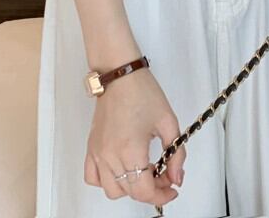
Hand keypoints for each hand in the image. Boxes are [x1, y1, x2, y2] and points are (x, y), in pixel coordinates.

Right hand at [84, 66, 185, 206]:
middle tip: (164, 174)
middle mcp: (110, 155)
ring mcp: (98, 152)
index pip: (144, 191)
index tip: (172, 188)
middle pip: (130, 192)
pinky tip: (120, 170)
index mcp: (130, 149)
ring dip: (129, 187)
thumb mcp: (168, 122)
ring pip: (112, 189)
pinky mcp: (92, 147)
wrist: (120, 74)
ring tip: (143, 171)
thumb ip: (176, 153)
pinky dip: (106, 180)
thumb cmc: (141, 90)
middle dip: (152, 188)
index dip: (162, 195)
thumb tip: (176, 177)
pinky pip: (92, 177)